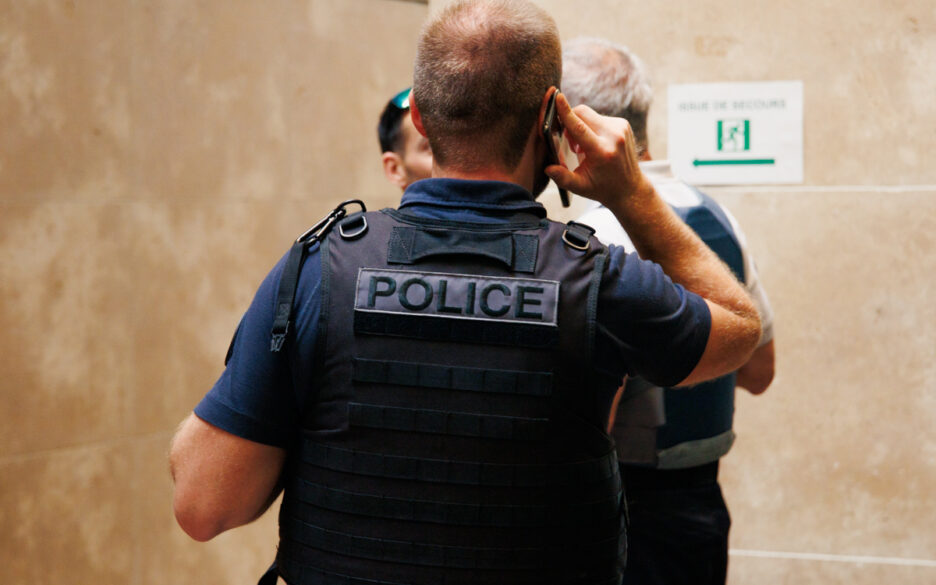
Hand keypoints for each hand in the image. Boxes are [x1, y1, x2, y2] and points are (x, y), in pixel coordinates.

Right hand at [545, 93, 652, 208]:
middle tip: (571, 143)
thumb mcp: (580, 187)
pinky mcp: (623, 124)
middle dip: (570, 121)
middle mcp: (613, 136)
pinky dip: (591, 127)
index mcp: (602, 151)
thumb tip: (547, 168)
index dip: (566, 111)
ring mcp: (621, 127)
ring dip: (581, 127)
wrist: (629, 188)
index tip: (557, 97)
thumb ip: (562, 178)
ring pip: (590, 115)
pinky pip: (599, 118)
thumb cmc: (602, 188)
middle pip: (582, 114)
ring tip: (585, 149)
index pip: (579, 127)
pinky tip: (595, 144)